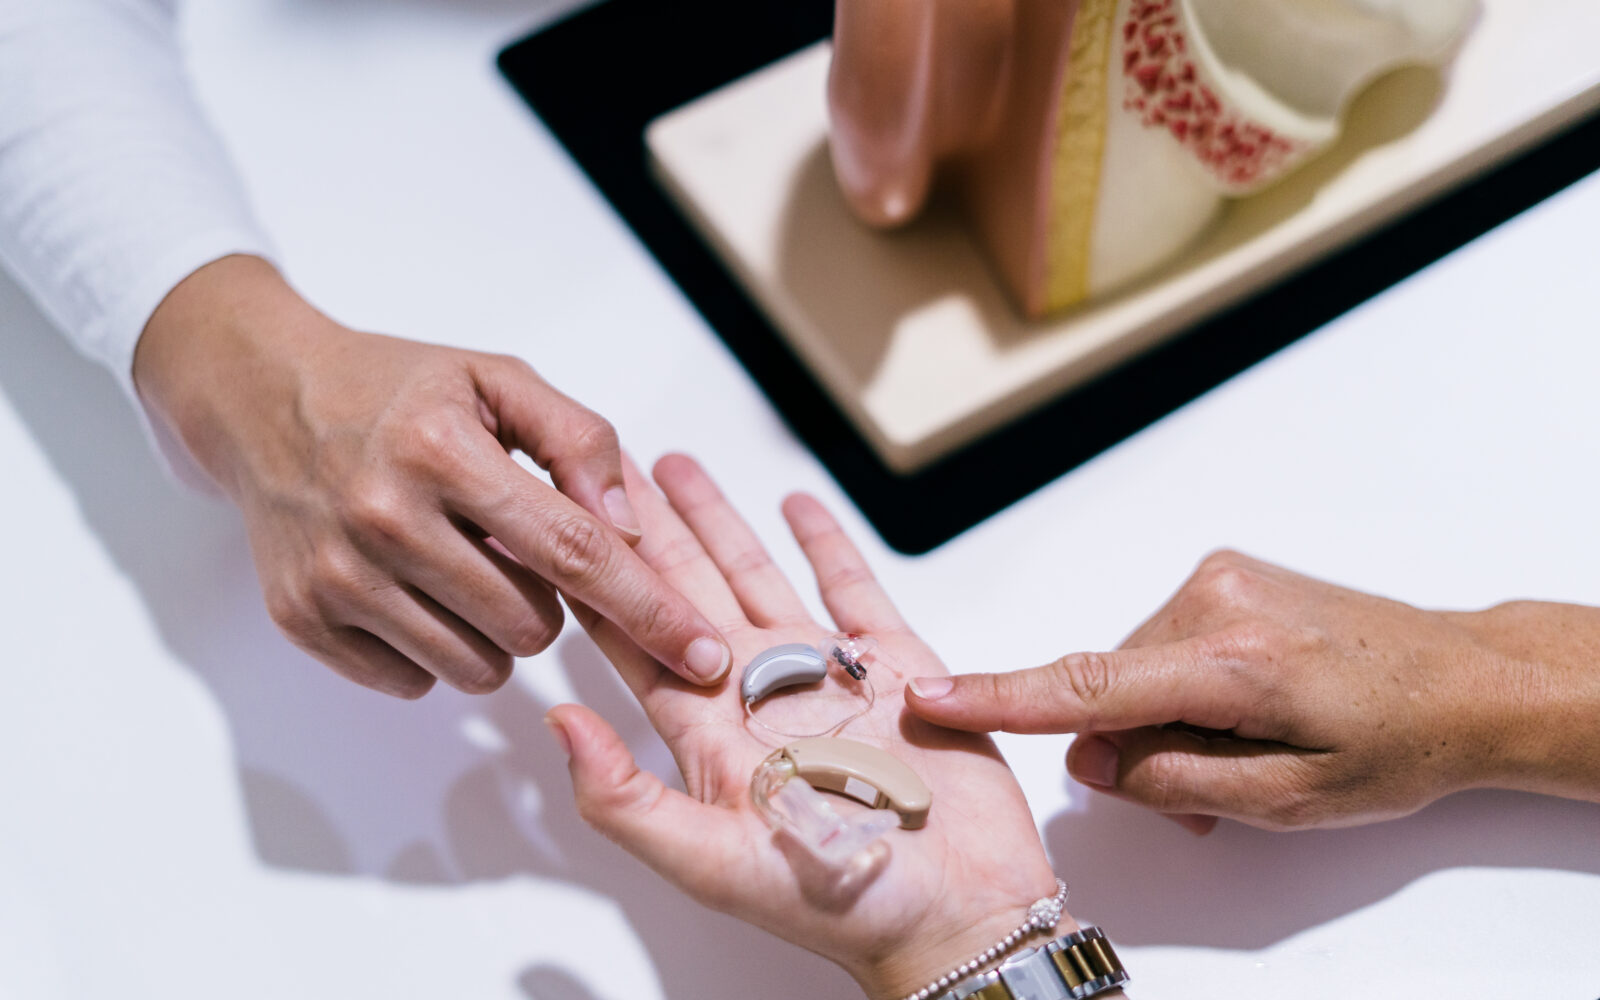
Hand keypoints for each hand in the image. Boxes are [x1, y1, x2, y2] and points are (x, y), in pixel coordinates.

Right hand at [133, 256, 730, 696]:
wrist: (264, 399)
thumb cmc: (398, 391)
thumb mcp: (498, 381)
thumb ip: (580, 443)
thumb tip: (632, 532)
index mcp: (442, 450)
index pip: (576, 552)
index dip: (651, 610)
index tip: (705, 655)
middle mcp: (382, 518)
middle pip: (532, 624)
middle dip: (549, 602)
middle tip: (509, 546)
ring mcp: (335, 577)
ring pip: (476, 667)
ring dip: (494, 630)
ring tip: (460, 564)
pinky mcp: (302, 620)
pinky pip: (413, 681)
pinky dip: (432, 648)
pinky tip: (412, 587)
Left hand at [547, 455, 1088, 999]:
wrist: (961, 915)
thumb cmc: (844, 908)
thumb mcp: (715, 862)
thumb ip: (627, 797)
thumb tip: (556, 721)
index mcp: (712, 735)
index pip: (635, 640)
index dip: (595, 580)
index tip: (556, 522)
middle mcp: (761, 695)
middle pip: (685, 590)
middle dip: (647, 528)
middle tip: (605, 464)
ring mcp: (827, 676)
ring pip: (756, 575)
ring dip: (717, 521)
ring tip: (678, 467)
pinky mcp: (895, 667)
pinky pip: (851, 586)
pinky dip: (823, 541)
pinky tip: (796, 504)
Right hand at [906, 549, 1599, 832]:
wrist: (1464, 677)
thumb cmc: (1398, 742)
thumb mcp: (1293, 800)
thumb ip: (1178, 781)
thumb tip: (1093, 760)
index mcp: (1235, 663)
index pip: (1090, 685)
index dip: (1002, 698)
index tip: (931, 698)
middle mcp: (1215, 601)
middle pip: (1114, 689)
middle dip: (1137, 748)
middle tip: (1209, 795)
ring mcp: (1218, 578)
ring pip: (1136, 669)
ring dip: (1163, 720)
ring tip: (1240, 751)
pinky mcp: (1223, 574)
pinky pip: (1162, 644)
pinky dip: (1179, 687)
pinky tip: (1237, 710)